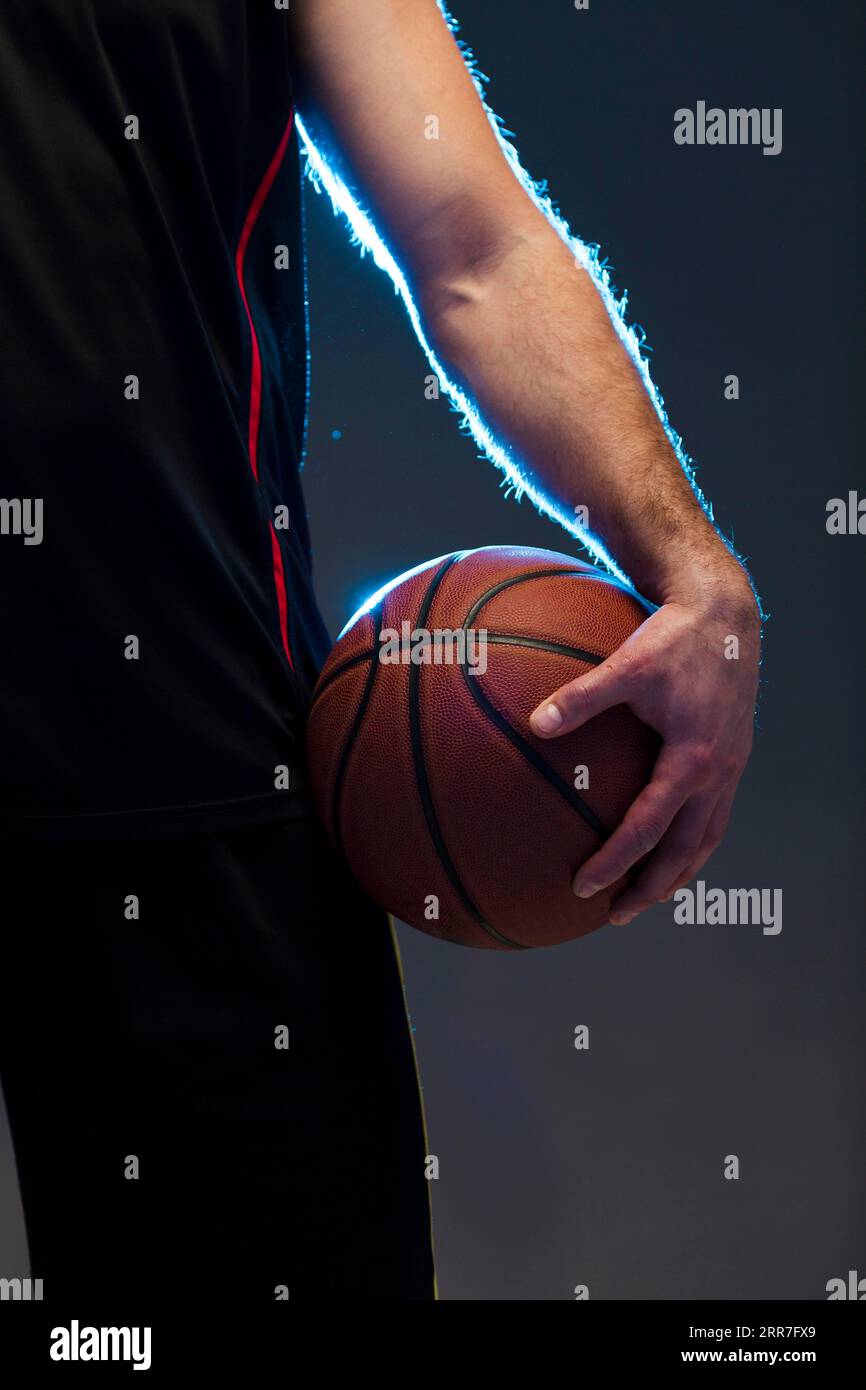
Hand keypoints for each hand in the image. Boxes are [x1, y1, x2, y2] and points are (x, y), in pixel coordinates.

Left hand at [529, 581, 760, 924]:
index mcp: (692, 759)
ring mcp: (732, 767)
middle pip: (685, 850)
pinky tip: (672, 844)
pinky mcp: (734, 756)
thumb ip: (580, 697)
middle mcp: (718, 772)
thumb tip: (534, 724)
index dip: (616, 862)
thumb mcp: (625, 666)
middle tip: (617, 916)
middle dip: (651, 888)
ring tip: (649, 897)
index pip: (649, 828)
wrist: (725, 615)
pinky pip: (716, 815)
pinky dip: (694, 841)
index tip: (585, 886)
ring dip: (678, 872)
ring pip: (707, 838)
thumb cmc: (672, 638)